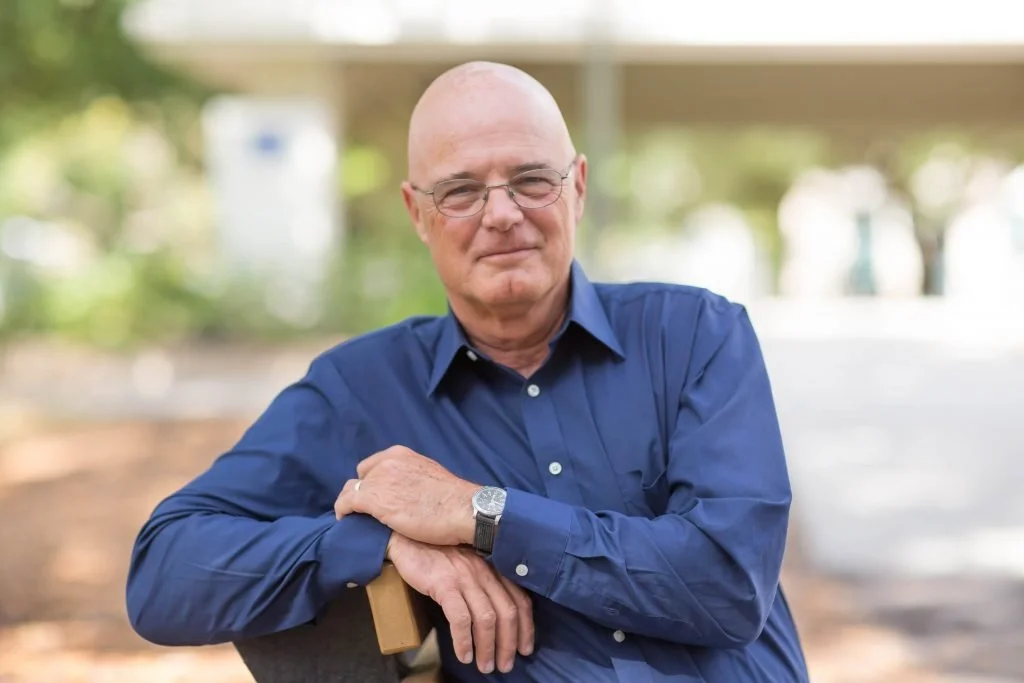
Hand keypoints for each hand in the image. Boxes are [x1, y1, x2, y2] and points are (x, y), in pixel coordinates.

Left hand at [334, 445, 477, 545]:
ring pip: (349, 490)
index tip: (377, 496)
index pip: (372, 465)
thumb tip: (408, 490)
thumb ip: (412, 477)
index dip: (372, 482)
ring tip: (354, 518)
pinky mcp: (373, 500)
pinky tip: (347, 521)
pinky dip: (343, 512)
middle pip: (360, 477)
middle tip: (367, 510)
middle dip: (362, 492)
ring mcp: (379, 480)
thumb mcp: (429, 476)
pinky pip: (346, 503)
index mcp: (401, 454)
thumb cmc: (454, 498)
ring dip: (350, 503)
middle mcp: (386, 462)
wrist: (463, 509)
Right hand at [388, 533, 533, 674]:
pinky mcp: (444, 583)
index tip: (525, 648)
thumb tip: (497, 618)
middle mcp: (484, 570)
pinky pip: (460, 617)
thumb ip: (484, 582)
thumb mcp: (469, 565)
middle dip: (509, 643)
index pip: (520, 599)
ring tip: (485, 665)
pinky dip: (464, 640)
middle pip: (507, 612)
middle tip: (506, 665)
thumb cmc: (437, 554)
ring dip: (488, 647)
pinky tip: (464, 654)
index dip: (526, 627)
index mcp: (492, 567)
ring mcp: (464, 576)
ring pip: (486, 618)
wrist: (407, 538)